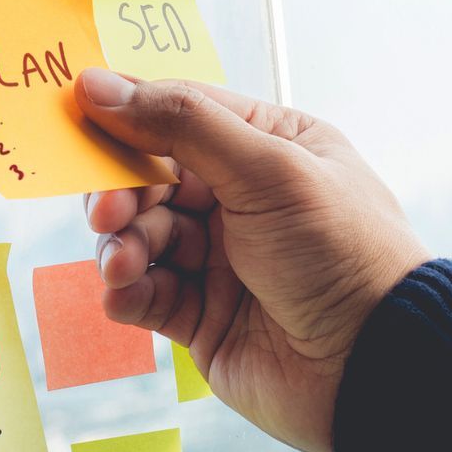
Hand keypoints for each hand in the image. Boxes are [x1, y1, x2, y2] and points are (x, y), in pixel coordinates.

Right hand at [77, 68, 427, 451]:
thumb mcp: (268, 170)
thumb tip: (99, 85)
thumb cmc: (340, 252)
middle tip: (108, 210)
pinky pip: (145, 294)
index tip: (76, 113)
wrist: (376, 366)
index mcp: (270, 147)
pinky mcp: (203, 317)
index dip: (127, 111)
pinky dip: (126, 292)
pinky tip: (126, 294)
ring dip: (122, 245)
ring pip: (140, 236)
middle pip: (150, 177)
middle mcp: (242, 198)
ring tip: (125, 264)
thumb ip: (182, 124)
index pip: (183, 112)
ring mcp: (221, 259)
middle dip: (121, 190)